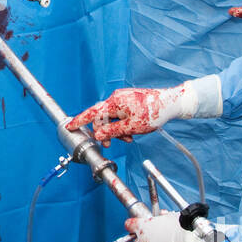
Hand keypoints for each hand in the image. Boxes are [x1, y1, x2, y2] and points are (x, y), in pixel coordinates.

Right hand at [65, 76, 221, 145]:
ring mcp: (123, 98)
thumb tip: (98, 135)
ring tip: (128, 138)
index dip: (79, 121)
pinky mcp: (130, 100)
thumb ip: (112, 132)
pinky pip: (120, 114)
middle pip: (102, 117)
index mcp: (114, 103)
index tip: (69, 125)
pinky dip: (122, 124)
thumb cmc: (154, 113)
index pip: (92, 113)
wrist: (171, 103)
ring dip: (116, 130)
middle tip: (111, 144)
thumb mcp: (131, 127)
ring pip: (112, 117)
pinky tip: (132, 131)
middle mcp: (116, 98)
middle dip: (106, 132)